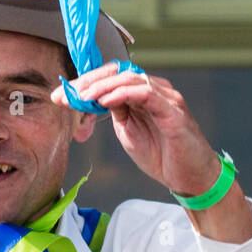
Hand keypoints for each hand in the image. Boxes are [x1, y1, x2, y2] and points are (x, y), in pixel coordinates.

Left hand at [51, 64, 219, 198]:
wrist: (190, 178)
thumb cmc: (163, 156)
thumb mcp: (129, 133)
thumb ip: (115, 113)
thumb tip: (92, 100)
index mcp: (141, 94)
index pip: (110, 77)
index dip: (84, 83)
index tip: (60, 96)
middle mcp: (154, 90)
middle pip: (117, 72)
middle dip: (87, 82)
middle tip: (64, 94)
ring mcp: (165, 98)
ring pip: (130, 78)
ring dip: (101, 86)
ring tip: (82, 96)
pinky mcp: (174, 111)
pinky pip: (146, 93)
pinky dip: (123, 93)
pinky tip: (105, 101)